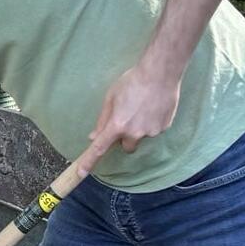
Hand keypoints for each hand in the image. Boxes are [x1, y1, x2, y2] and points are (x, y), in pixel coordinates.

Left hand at [78, 60, 183, 174]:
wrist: (161, 73)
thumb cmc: (132, 81)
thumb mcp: (111, 97)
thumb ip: (103, 119)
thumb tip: (94, 136)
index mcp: (117, 125)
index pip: (99, 148)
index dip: (89, 161)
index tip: (80, 173)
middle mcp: (134, 133)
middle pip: (126, 147)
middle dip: (125, 138)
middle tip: (127, 119)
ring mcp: (151, 132)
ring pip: (141, 137)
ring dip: (139, 128)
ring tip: (143, 107)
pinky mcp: (164, 128)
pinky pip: (154, 130)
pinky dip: (152, 122)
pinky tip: (153, 106)